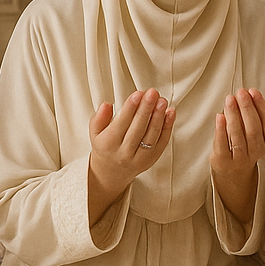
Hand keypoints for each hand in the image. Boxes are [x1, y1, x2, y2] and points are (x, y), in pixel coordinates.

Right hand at [86, 89, 174, 223]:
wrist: (111, 172)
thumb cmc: (105, 146)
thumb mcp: (95, 132)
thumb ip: (99, 118)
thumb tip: (107, 105)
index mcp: (108, 144)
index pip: (120, 124)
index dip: (130, 108)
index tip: (137, 94)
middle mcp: (124, 153)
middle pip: (138, 129)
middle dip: (146, 109)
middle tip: (152, 93)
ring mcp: (139, 158)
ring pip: (151, 136)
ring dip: (158, 117)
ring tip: (162, 101)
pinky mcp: (152, 159)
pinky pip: (162, 142)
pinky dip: (167, 127)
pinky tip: (169, 113)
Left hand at [209, 88, 264, 224]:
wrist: (233, 171)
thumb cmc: (245, 142)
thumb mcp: (256, 130)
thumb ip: (256, 113)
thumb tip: (251, 94)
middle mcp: (256, 153)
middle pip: (254, 131)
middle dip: (249, 110)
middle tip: (242, 93)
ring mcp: (240, 159)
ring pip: (238, 136)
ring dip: (234, 115)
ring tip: (230, 99)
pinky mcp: (223, 161)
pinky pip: (222, 145)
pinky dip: (221, 130)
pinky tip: (220, 116)